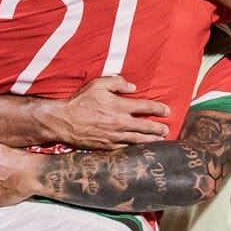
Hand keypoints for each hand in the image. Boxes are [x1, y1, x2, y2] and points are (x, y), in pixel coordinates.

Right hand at [52, 75, 170, 149]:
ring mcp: (114, 136)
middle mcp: (120, 122)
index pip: (145, 107)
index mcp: (119, 106)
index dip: (158, 108)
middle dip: (158, 128)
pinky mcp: (108, 146)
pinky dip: (135, 148)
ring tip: (160, 140)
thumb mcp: (98, 84)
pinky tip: (141, 148)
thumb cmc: (81, 101)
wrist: (64, 121)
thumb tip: (133, 87)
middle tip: (166, 129)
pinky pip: (126, 147)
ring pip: (138, 139)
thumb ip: (117, 83)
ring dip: (151, 140)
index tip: (166, 110)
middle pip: (146, 126)